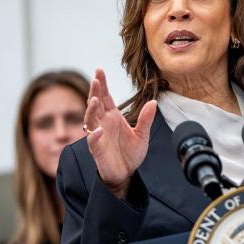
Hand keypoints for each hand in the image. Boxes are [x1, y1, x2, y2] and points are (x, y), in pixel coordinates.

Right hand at [84, 69, 156, 197]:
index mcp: (113, 117)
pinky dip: (94, 135)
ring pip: (90, 119)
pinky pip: (92, 141)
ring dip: (91, 109)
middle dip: (95, 91)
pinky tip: (98, 130)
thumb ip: (146, 119)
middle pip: (95, 104)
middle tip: (96, 79)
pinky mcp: (97, 150)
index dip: (102, 84)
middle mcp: (103, 123)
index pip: (105, 97)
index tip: (100, 70)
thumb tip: (153, 102)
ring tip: (95, 100)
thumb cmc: (131, 153)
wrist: (126, 173)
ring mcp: (98, 136)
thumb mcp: (142, 135)